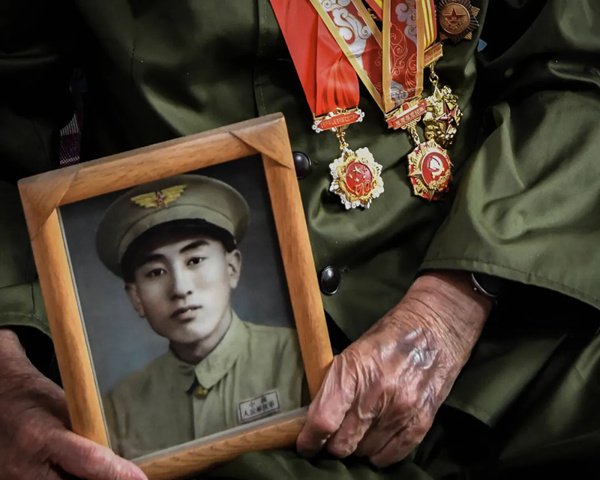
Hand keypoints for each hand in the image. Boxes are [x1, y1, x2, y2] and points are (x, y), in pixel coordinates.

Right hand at [0, 329, 147, 479]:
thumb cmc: (34, 399)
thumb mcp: (66, 409)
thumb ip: (88, 437)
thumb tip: (119, 461)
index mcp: (40, 437)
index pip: (89, 462)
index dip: (117, 473)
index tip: (140, 479)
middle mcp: (23, 468)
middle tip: (124, 476)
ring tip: (103, 473)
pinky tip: (76, 475)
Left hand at [297, 271, 491, 466]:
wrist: (436, 327)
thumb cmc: (391, 335)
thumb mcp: (354, 351)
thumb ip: (336, 384)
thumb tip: (315, 417)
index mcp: (354, 370)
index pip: (324, 419)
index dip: (309, 439)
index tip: (306, 446)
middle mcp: (377, 393)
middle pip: (343, 443)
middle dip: (333, 444)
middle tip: (334, 436)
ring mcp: (401, 409)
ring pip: (365, 452)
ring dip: (358, 446)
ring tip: (360, 429)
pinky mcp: (421, 420)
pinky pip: (391, 455)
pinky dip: (380, 453)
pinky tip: (377, 438)